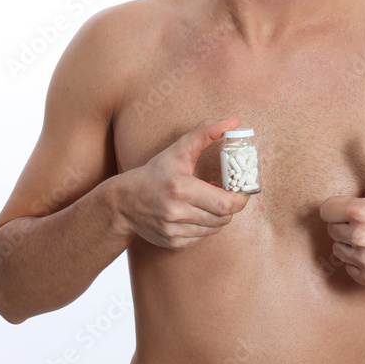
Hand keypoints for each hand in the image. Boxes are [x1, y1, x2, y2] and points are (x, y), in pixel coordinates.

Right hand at [120, 115, 249, 249]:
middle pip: (223, 218)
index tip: (240, 190)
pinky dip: (204, 226)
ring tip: (207, 202)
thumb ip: (206, 132)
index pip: (225, 203)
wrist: (124, 203)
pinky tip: (193, 213)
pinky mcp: (173, 243)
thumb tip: (234, 121)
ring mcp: (174, 230)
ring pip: (214, 229)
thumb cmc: (155, 174)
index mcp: (181, 188)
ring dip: (217, 216)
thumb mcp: (179, 150)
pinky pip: (202, 237)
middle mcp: (177, 212)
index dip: (240, 199)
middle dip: (230, 206)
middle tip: (225, 194)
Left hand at [319, 120, 364, 286]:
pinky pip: (349, 268)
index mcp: (362, 211)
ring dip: (351, 243)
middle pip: (332, 229)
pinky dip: (359, 262)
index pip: (326, 210)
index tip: (355, 205)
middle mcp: (360, 237)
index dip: (339, 206)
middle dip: (346, 223)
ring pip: (339, 249)